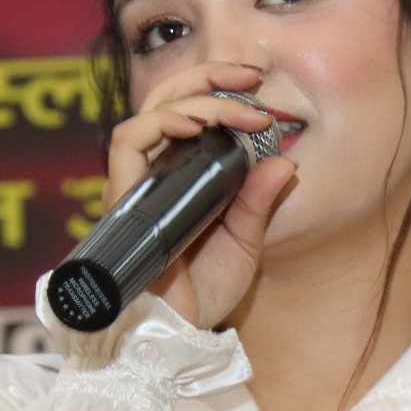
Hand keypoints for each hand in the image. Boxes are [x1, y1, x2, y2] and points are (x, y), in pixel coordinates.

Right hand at [103, 61, 296, 329]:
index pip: (189, 111)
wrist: (181, 334)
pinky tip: (196, 123)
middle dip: (209, 77)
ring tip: (231, 106)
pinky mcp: (123, 198)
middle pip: (167, 100)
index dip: (220, 87)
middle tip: (251, 76)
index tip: (259, 84)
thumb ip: (260, 200)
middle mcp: (154, 173)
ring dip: (193, 97)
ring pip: (149, 112)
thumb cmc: (206, 292)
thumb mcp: (246, 240)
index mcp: (182, 176)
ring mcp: (137, 184)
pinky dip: (161, 122)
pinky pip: (129, 142)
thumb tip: (286, 160)